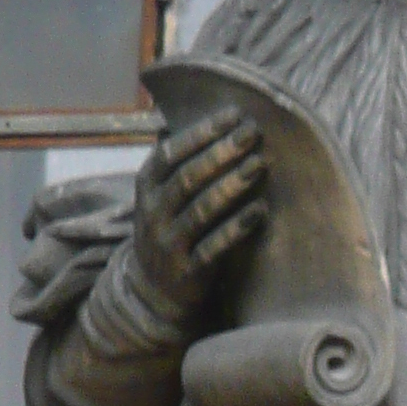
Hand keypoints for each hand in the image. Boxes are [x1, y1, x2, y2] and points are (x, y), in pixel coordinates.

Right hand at [131, 105, 266, 331]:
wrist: (154, 290)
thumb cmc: (169, 227)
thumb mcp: (160, 193)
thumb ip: (177, 161)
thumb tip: (200, 116)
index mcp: (146, 187)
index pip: (170, 153)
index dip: (201, 132)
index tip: (234, 114)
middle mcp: (152, 213)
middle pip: (187, 178)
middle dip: (221, 152)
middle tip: (252, 133)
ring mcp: (168, 244)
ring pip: (201, 210)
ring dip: (232, 185)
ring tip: (260, 164)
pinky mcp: (188, 272)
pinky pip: (214, 247)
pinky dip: (237, 228)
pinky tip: (260, 210)